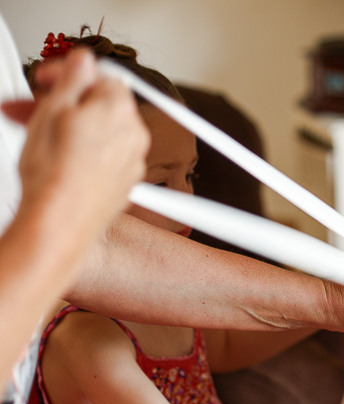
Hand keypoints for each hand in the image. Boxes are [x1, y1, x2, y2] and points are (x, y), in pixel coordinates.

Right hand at [2, 50, 148, 236]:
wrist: (60, 223)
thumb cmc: (54, 174)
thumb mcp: (52, 110)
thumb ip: (73, 79)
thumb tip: (84, 62)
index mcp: (120, 110)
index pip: (101, 76)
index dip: (69, 74)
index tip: (47, 79)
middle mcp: (135, 135)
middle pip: (100, 106)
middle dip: (64, 103)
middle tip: (32, 107)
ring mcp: (132, 162)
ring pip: (100, 132)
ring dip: (69, 127)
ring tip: (34, 133)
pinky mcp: (125, 184)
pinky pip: (105, 157)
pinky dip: (83, 151)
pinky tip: (56, 157)